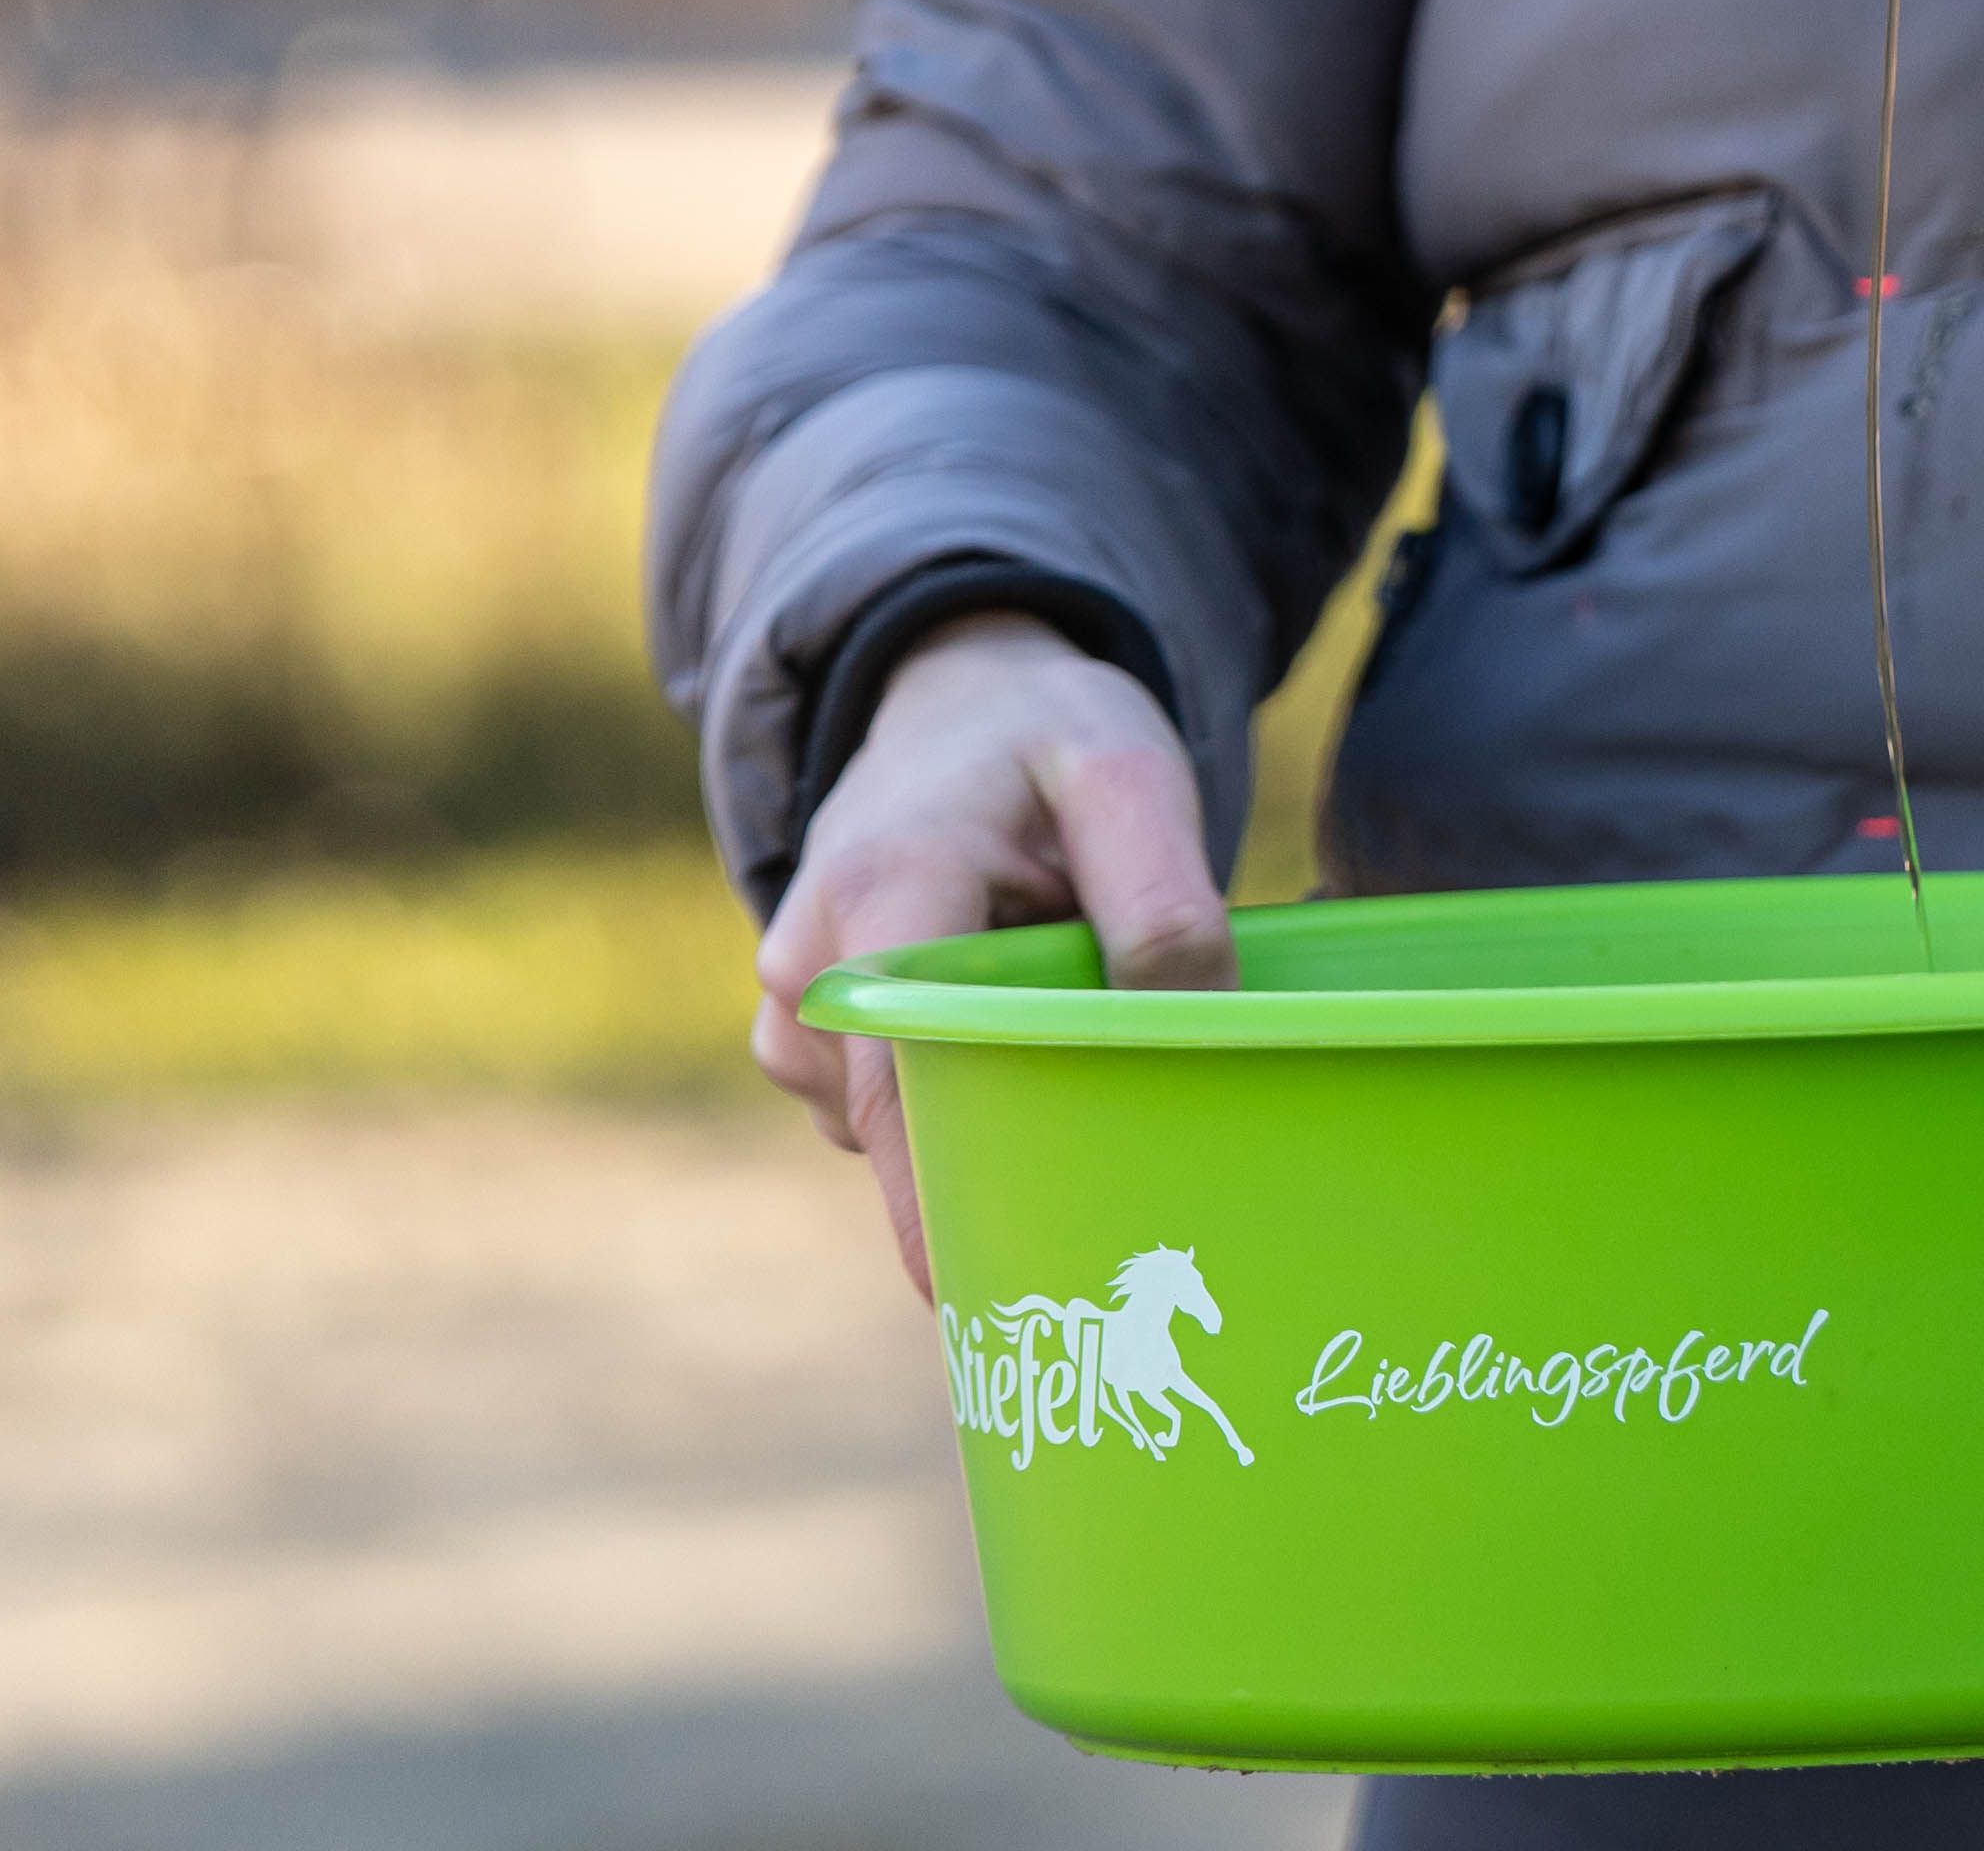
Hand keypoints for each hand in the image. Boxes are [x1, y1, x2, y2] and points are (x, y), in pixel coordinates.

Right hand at [748, 610, 1227, 1300]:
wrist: (963, 701)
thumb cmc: (1049, 739)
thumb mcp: (1131, 777)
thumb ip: (1162, 892)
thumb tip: (1186, 1020)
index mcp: (882, 887)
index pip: (896, 1070)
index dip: (936, 1187)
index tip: (983, 1281)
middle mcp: (808, 960)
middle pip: (891, 1118)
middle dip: (979, 1181)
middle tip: (1084, 1255)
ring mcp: (797, 1006)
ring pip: (889, 1126)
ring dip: (976, 1134)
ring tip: (1079, 1117)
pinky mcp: (816, 1036)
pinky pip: (886, 1111)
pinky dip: (955, 1111)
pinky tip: (1025, 1084)